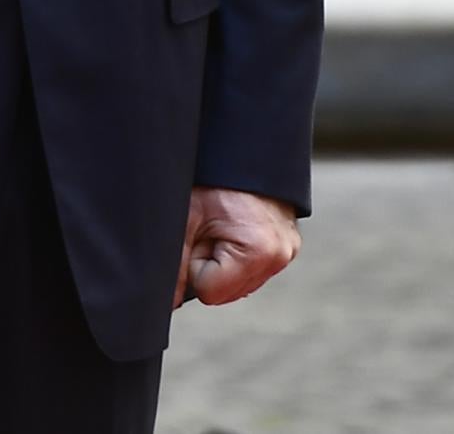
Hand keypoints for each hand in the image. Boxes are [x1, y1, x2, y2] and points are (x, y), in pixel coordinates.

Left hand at [173, 186, 299, 308]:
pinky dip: (237, 257)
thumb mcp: (187, 217)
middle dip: (209, 265)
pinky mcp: (288, 247)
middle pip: (225, 292)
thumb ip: (175, 265)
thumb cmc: (213, 179)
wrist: (244, 148)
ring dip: (223, 263)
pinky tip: (234, 230)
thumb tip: (166, 305)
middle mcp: (280, 256)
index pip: (209, 291)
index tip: (199, 235)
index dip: (195, 265)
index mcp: (259, 250)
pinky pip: (252, 270)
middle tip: (209, 229)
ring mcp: (287, 252)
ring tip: (222, 227)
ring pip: (237, 284)